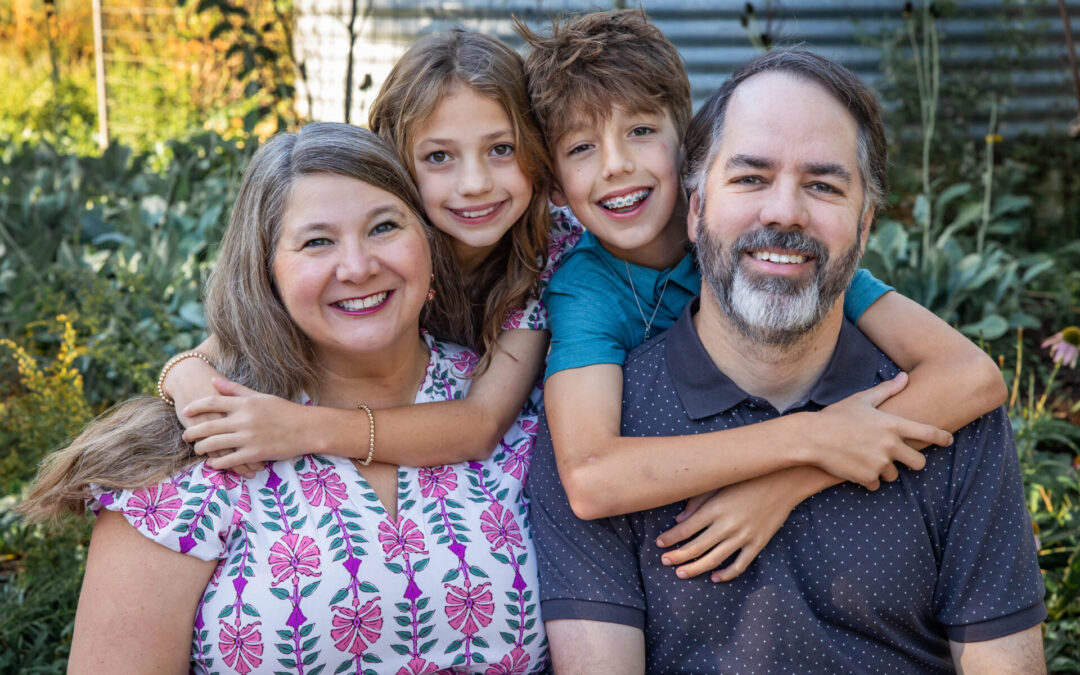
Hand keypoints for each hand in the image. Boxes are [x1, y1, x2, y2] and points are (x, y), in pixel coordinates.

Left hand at [182, 378, 314, 475]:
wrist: (307, 428)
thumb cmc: (284, 411)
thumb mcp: (260, 396)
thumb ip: (235, 390)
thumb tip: (213, 380)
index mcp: (245, 404)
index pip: (212, 402)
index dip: (196, 407)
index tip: (186, 412)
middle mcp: (244, 420)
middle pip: (208, 425)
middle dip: (192, 432)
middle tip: (186, 436)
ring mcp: (248, 437)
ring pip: (215, 444)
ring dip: (202, 448)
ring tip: (198, 450)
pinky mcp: (254, 453)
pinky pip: (229, 460)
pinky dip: (217, 462)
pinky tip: (213, 463)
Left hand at [655, 476, 797, 581]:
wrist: (784, 481)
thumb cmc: (747, 478)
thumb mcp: (719, 484)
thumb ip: (697, 501)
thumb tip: (679, 519)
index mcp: (715, 508)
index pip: (685, 529)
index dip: (670, 538)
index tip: (659, 543)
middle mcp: (727, 525)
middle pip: (695, 547)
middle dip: (677, 556)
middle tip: (664, 561)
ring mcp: (744, 536)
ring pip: (714, 560)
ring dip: (695, 568)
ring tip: (681, 573)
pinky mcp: (758, 543)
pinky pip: (740, 565)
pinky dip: (726, 574)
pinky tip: (714, 577)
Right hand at [804, 372, 951, 490]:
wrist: (811, 437)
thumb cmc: (836, 416)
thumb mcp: (862, 400)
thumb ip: (887, 390)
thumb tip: (905, 376)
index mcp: (892, 425)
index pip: (928, 433)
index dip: (942, 437)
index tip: (949, 440)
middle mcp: (890, 445)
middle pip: (919, 463)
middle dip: (913, 462)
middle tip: (900, 458)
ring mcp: (879, 463)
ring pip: (894, 475)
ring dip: (885, 470)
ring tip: (866, 460)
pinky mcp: (867, 477)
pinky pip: (876, 485)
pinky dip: (868, 479)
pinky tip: (854, 468)